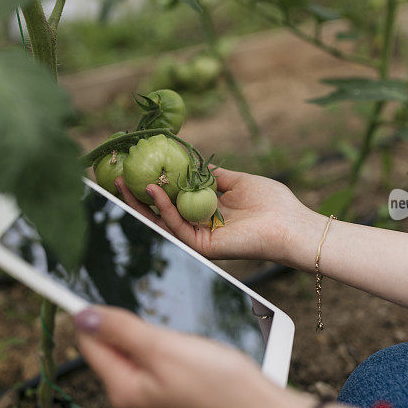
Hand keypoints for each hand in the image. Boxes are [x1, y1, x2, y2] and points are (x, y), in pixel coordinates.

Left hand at [73, 306, 310, 407]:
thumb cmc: (223, 387)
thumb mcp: (166, 348)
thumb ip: (121, 331)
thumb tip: (80, 317)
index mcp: (125, 392)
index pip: (90, 345)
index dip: (93, 315)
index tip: (97, 292)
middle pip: (116, 357)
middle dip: (132, 333)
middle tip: (164, 324)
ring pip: (143, 369)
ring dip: (156, 349)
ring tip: (189, 346)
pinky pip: (164, 383)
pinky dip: (175, 367)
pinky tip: (200, 365)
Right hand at [114, 168, 323, 265]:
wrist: (292, 224)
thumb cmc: (273, 203)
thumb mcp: (238, 181)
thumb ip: (213, 175)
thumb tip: (192, 161)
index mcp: (206, 212)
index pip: (171, 198)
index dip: (151, 184)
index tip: (134, 166)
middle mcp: (198, 226)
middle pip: (159, 212)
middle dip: (135, 196)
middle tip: (115, 178)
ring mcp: (199, 237)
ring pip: (161, 221)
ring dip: (141, 202)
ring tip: (124, 182)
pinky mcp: (203, 246)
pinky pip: (176, 226)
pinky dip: (163, 208)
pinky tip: (154, 189)